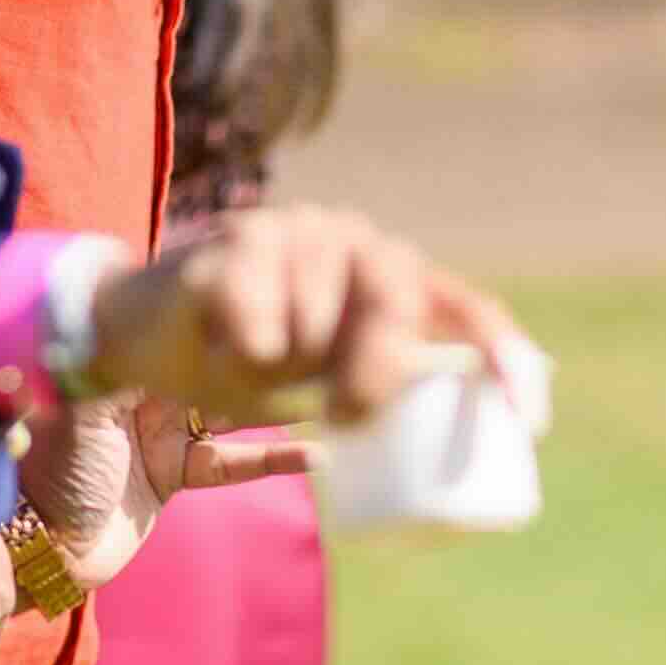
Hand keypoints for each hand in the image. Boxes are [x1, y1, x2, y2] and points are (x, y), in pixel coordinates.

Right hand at [80, 204, 520, 433]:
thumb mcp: (321, 387)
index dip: (504, 358)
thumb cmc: (243, 362)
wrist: (139, 333)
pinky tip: (217, 347)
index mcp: (384, 273)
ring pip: (318, 324)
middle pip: (394, 300)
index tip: (526, 419)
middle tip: (343, 416)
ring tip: (253, 362)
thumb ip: (380, 390)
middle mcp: (349, 236)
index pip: (463, 308)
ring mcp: (292, 229)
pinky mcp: (233, 244)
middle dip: (373, 371)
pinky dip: (240, 357)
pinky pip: (257, 326)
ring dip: (285, 371)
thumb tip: (458, 434)